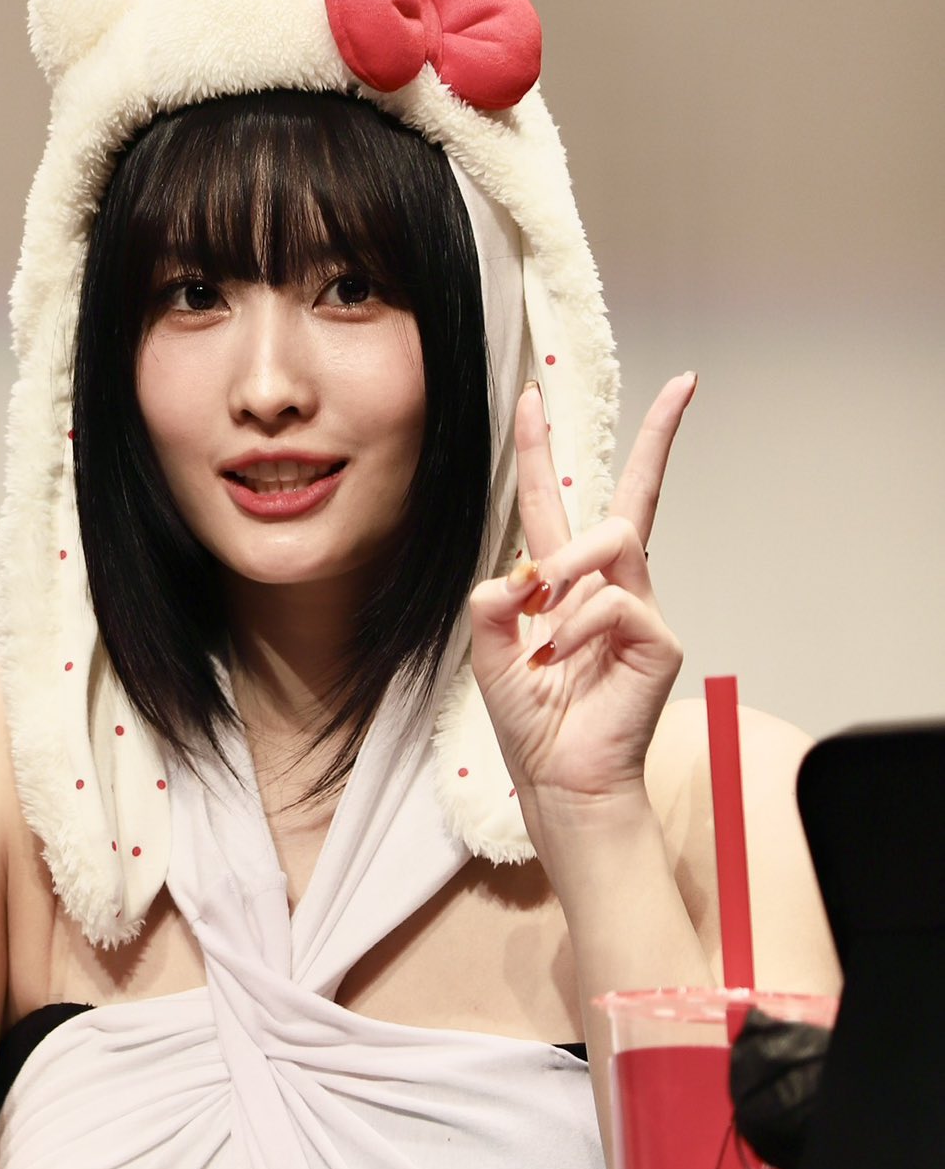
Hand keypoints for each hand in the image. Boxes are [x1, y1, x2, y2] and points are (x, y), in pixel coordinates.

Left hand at [468, 374, 695, 812]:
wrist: (560, 781)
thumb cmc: (532, 722)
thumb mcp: (490, 652)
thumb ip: (492, 604)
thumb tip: (518, 573)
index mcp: (562, 583)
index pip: (555, 502)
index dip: (542, 449)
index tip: (536, 394)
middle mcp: (608, 586)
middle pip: (630, 498)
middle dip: (659, 438)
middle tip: (678, 387)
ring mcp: (639, 609)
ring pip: (611, 542)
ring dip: (566, 573)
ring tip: (542, 623)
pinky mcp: (659, 639)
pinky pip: (612, 603)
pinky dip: (574, 629)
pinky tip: (559, 662)